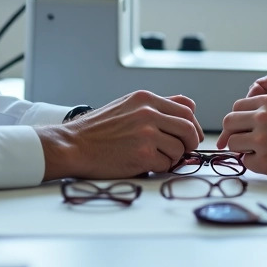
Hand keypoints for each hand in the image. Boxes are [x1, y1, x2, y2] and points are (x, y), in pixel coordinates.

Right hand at [38, 90, 203, 180]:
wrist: (73, 145)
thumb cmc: (97, 129)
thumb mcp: (126, 105)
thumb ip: (154, 106)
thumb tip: (186, 109)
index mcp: (145, 98)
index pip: (186, 108)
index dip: (193, 125)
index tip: (190, 136)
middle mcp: (148, 113)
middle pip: (188, 127)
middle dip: (190, 142)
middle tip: (183, 151)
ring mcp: (146, 133)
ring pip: (179, 148)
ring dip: (172, 158)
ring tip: (156, 158)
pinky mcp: (142, 155)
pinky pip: (166, 164)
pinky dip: (160, 167)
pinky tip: (145, 165)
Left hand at [217, 95, 266, 184]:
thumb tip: (255, 117)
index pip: (238, 107)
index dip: (238, 119)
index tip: (240, 127)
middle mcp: (263, 118)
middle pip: (229, 123)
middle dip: (233, 133)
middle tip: (241, 141)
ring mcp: (263, 140)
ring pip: (234, 144)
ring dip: (243, 149)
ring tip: (258, 153)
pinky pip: (247, 163)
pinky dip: (254, 164)